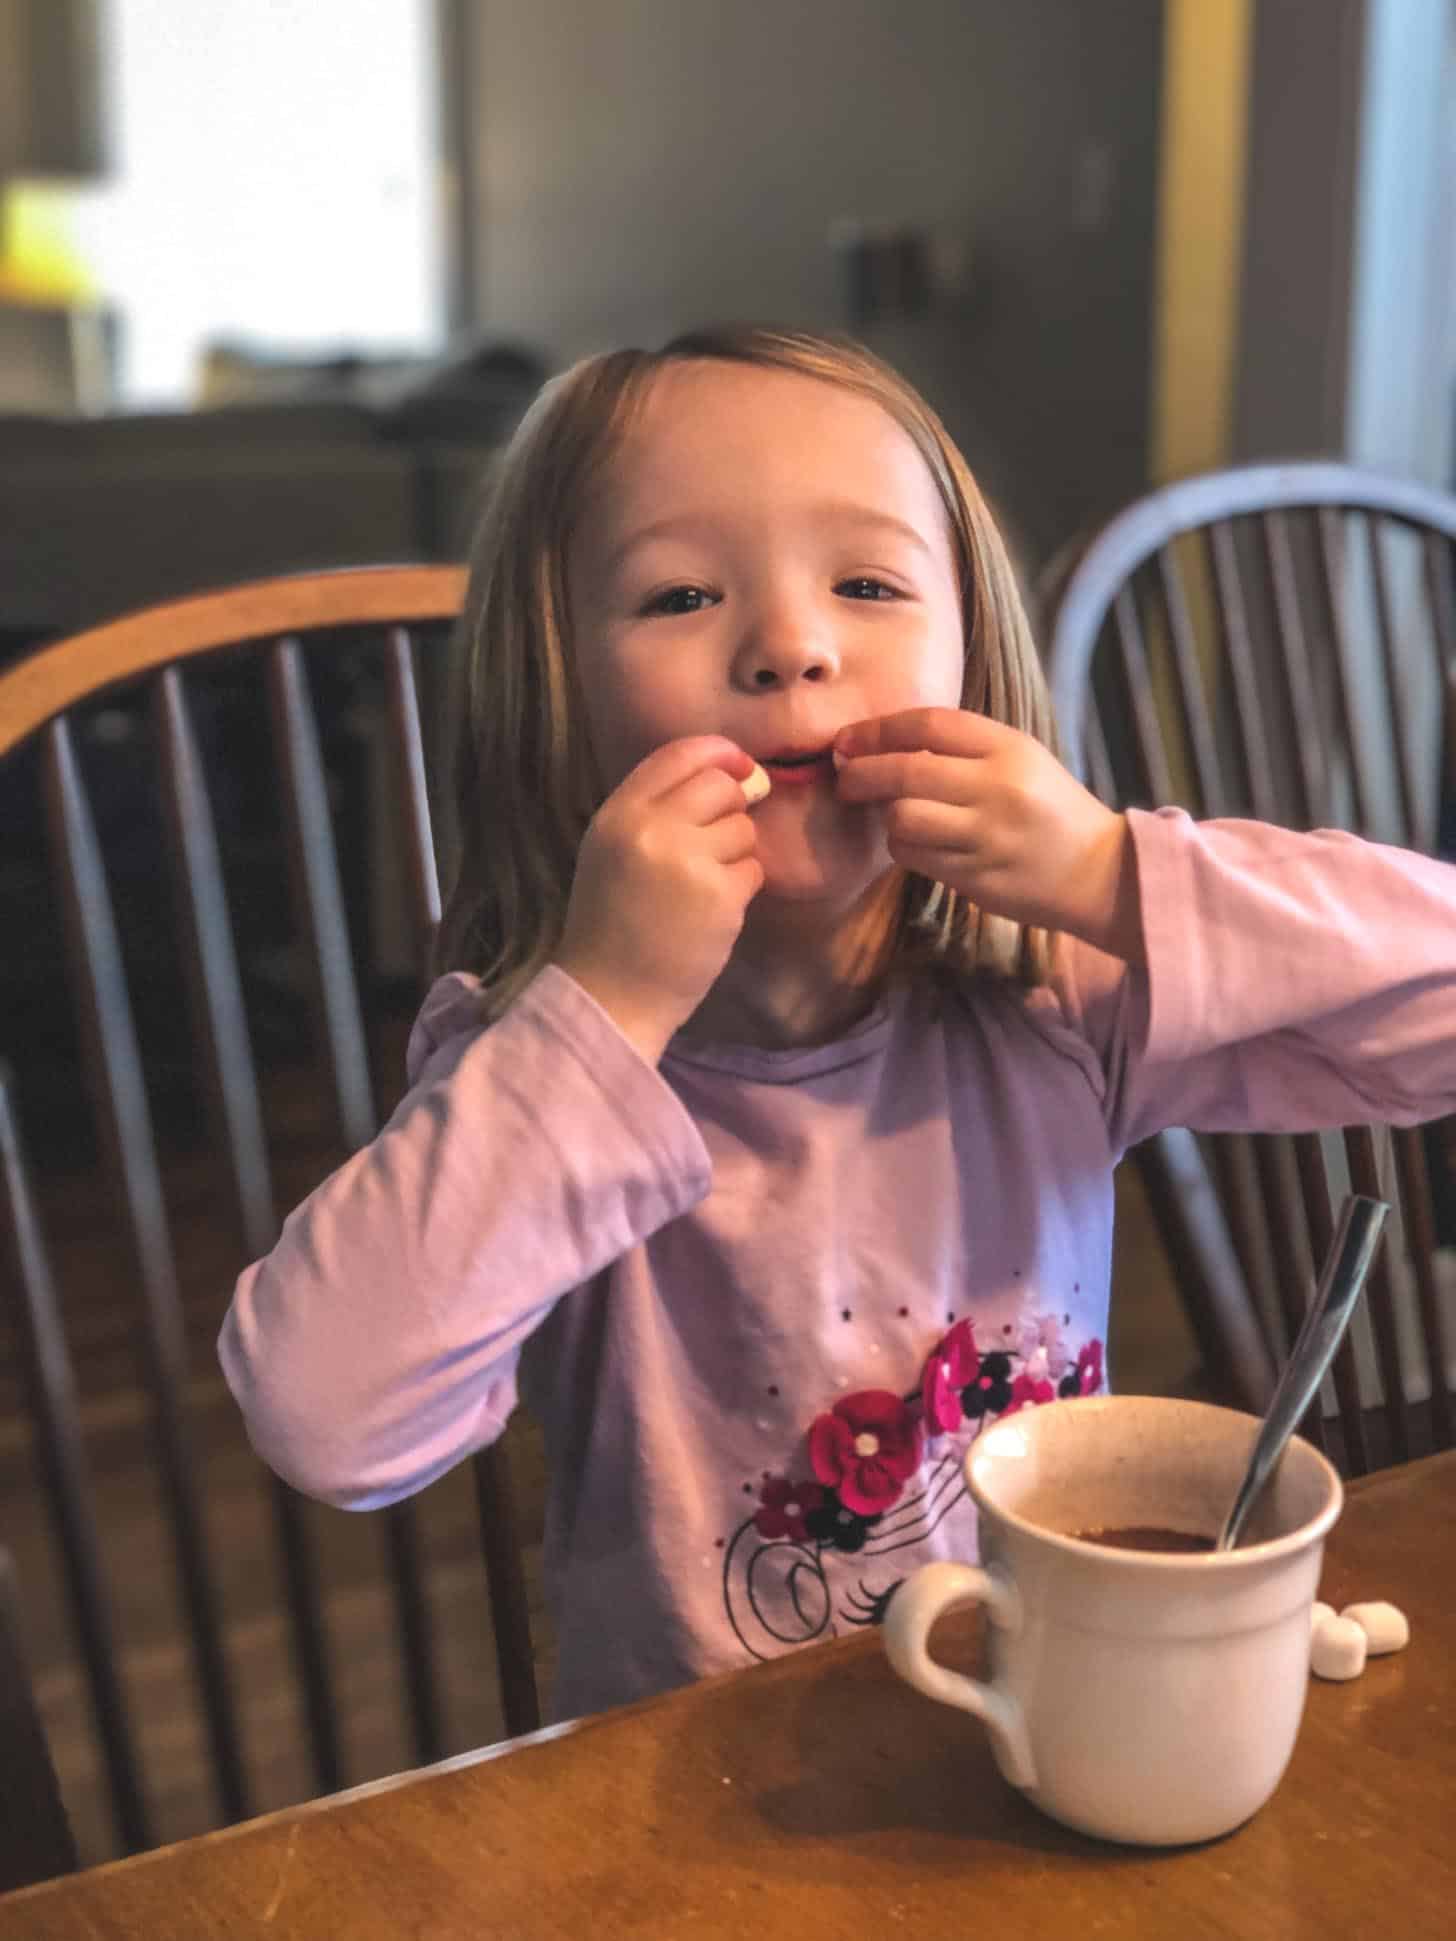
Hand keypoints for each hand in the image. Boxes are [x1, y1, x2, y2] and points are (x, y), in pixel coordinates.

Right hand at [554, 737, 764, 1061]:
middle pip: (720, 785)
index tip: (739, 767)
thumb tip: (730, 774)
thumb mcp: (612, 851)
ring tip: (701, 889)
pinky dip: (741, 888)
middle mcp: (650, 827)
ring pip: (743, 828)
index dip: (719, 753)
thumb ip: (656, 810)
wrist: (610, 994)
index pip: (679, 753)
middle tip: (715, 845)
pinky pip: (753, 869)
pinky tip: (711, 913)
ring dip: (735, 855)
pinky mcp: (719, 894)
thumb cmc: (612, 925)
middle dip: (732, 808)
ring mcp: (687, 859)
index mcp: (618, 814)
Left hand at [834, 708, 1142, 960]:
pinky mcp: (976, 876)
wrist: (1096, 870)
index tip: (849, 739)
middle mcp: (997, 787)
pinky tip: (914, 842)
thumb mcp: (1018, 758)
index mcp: (1008, 747)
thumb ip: (959, 747)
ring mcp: (986, 836)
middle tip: (844, 778)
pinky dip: (903, 846)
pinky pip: (915, 856)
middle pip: (904, 771)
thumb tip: (877, 744)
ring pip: (902, 817)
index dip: (877, 729)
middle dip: (861, 773)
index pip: (928, 724)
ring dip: (884, 816)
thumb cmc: (1048, 808)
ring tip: (890, 814)